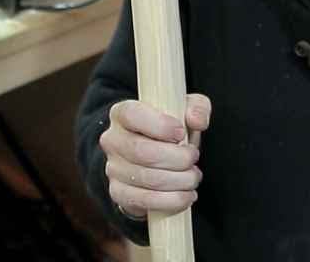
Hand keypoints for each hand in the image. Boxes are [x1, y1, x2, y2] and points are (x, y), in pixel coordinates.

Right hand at [101, 93, 211, 216]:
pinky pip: (144, 200)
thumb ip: (197, 108)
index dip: (160, 125)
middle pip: (142, 152)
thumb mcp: (186, 110)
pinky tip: (187, 195)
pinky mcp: (118, 192)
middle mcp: (112, 140)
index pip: (132, 115)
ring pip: (147, 179)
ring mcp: (113, 168)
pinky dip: (171, 201)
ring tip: (194, 177)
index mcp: (123, 113)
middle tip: (194, 158)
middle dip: (177, 158)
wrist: (154, 156)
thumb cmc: (171, 128)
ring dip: (179, 181)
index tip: (181, 133)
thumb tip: (197, 120)